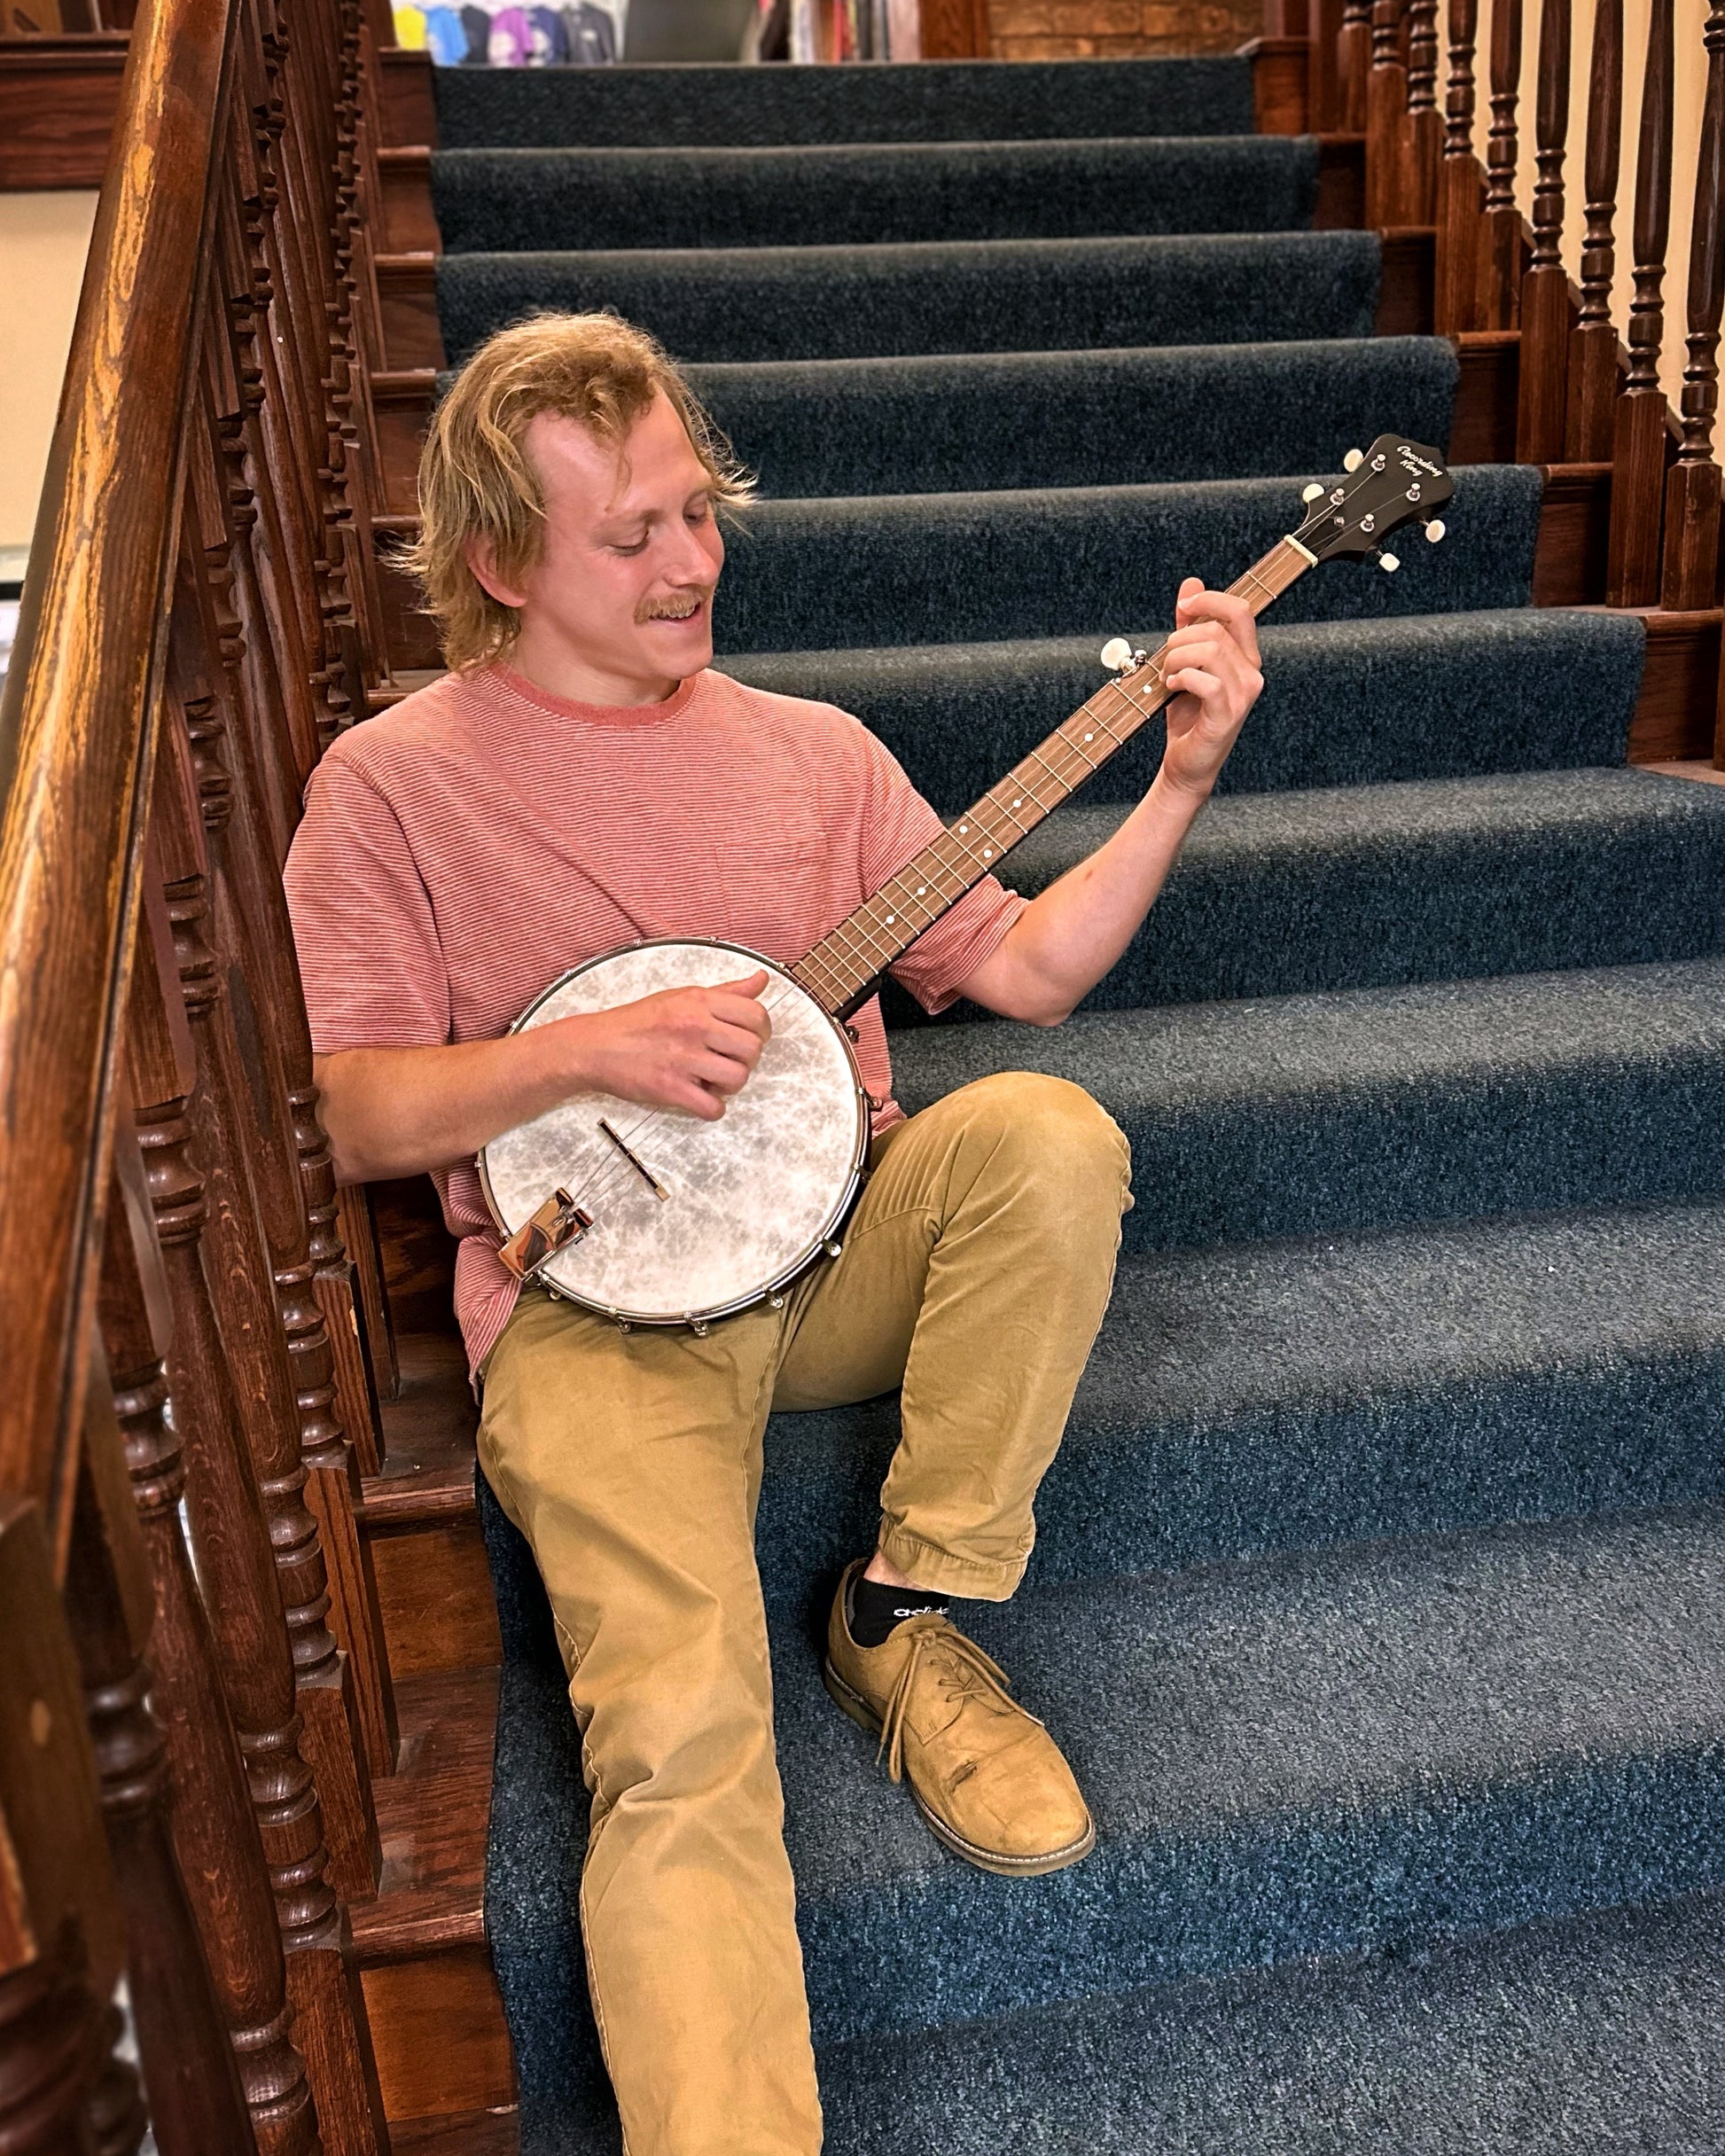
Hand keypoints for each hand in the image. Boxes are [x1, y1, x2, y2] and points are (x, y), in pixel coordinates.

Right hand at [561, 969, 772, 1121]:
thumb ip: (726, 991)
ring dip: (730, 1085)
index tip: (750, 1039)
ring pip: (738, 1078)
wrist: (596, 1046)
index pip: (756, 1015)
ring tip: (711, 1079)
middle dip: (746, 1060)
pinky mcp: (671, 1088)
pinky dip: (712, 1108)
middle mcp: (695, 1026)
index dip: (761, 1031)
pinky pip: (713, 1107)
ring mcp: (683, 1058)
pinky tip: (699, 1097)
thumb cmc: (638, 1021)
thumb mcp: (682, 996)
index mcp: (699, 1001)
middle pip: (752, 1049)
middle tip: (727, 1061)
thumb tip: (761, 979)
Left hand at [1157, 578, 1263, 801]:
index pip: (1240, 610)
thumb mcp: (1185, 662)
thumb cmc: (1187, 715)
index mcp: (1245, 657)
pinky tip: (1171, 688)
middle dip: (1179, 639)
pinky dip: (1181, 678)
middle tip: (1165, 661)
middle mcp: (1252, 673)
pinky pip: (1206, 681)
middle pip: (1215, 630)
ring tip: (1167, 676)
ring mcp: (1243, 695)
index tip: (1183, 605)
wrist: (1186, 763)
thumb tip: (1191, 583)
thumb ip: (1190, 624)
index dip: (1209, 600)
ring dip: (1177, 659)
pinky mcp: (1228, 714)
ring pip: (1210, 651)